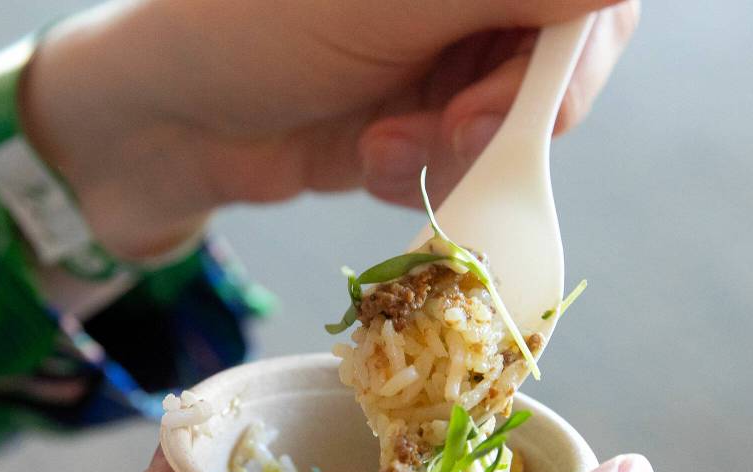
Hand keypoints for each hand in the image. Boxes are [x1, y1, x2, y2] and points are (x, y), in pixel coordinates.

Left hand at [20, 0, 639, 259]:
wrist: (166, 118)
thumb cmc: (250, 28)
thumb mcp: (390, 0)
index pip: (586, 2)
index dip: (574, 55)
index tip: (528, 104)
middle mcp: (465, 3)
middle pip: (559, 61)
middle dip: (505, 113)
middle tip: (451, 132)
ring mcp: (444, 59)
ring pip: (513, 123)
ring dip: (456, 150)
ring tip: (382, 146)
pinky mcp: (420, 120)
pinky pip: (465, 161)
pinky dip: (424, 172)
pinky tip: (368, 156)